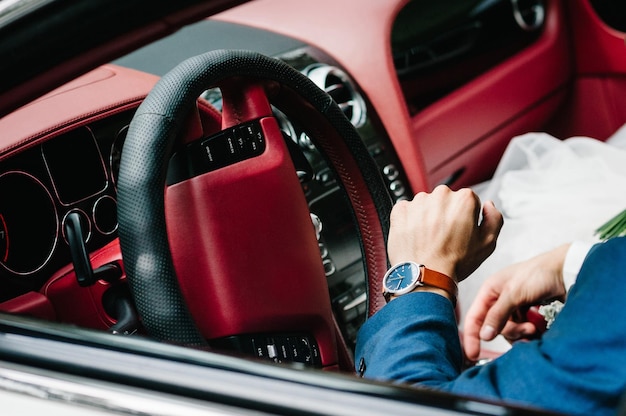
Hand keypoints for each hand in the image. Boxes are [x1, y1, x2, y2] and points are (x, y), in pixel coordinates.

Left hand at [387, 185, 502, 282]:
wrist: (425, 275)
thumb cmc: (454, 262)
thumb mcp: (488, 243)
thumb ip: (494, 218)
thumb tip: (488, 205)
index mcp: (464, 199)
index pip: (467, 200)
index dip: (465, 217)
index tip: (460, 230)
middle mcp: (441, 195)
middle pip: (445, 200)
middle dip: (445, 214)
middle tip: (445, 236)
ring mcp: (418, 202)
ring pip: (426, 205)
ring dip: (427, 217)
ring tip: (429, 239)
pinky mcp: (401, 210)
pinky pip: (407, 210)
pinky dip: (410, 221)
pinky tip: (416, 236)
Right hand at [462, 244, 569, 361]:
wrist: (568, 271)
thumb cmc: (538, 274)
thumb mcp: (514, 293)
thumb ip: (497, 315)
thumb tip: (484, 336)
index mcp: (489, 291)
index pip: (474, 317)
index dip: (471, 336)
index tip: (473, 355)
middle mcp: (499, 301)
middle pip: (494, 328)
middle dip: (511, 331)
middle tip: (528, 328)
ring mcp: (514, 309)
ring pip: (509, 332)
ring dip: (522, 333)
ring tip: (536, 326)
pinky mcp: (528, 315)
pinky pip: (523, 332)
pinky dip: (530, 334)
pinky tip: (539, 328)